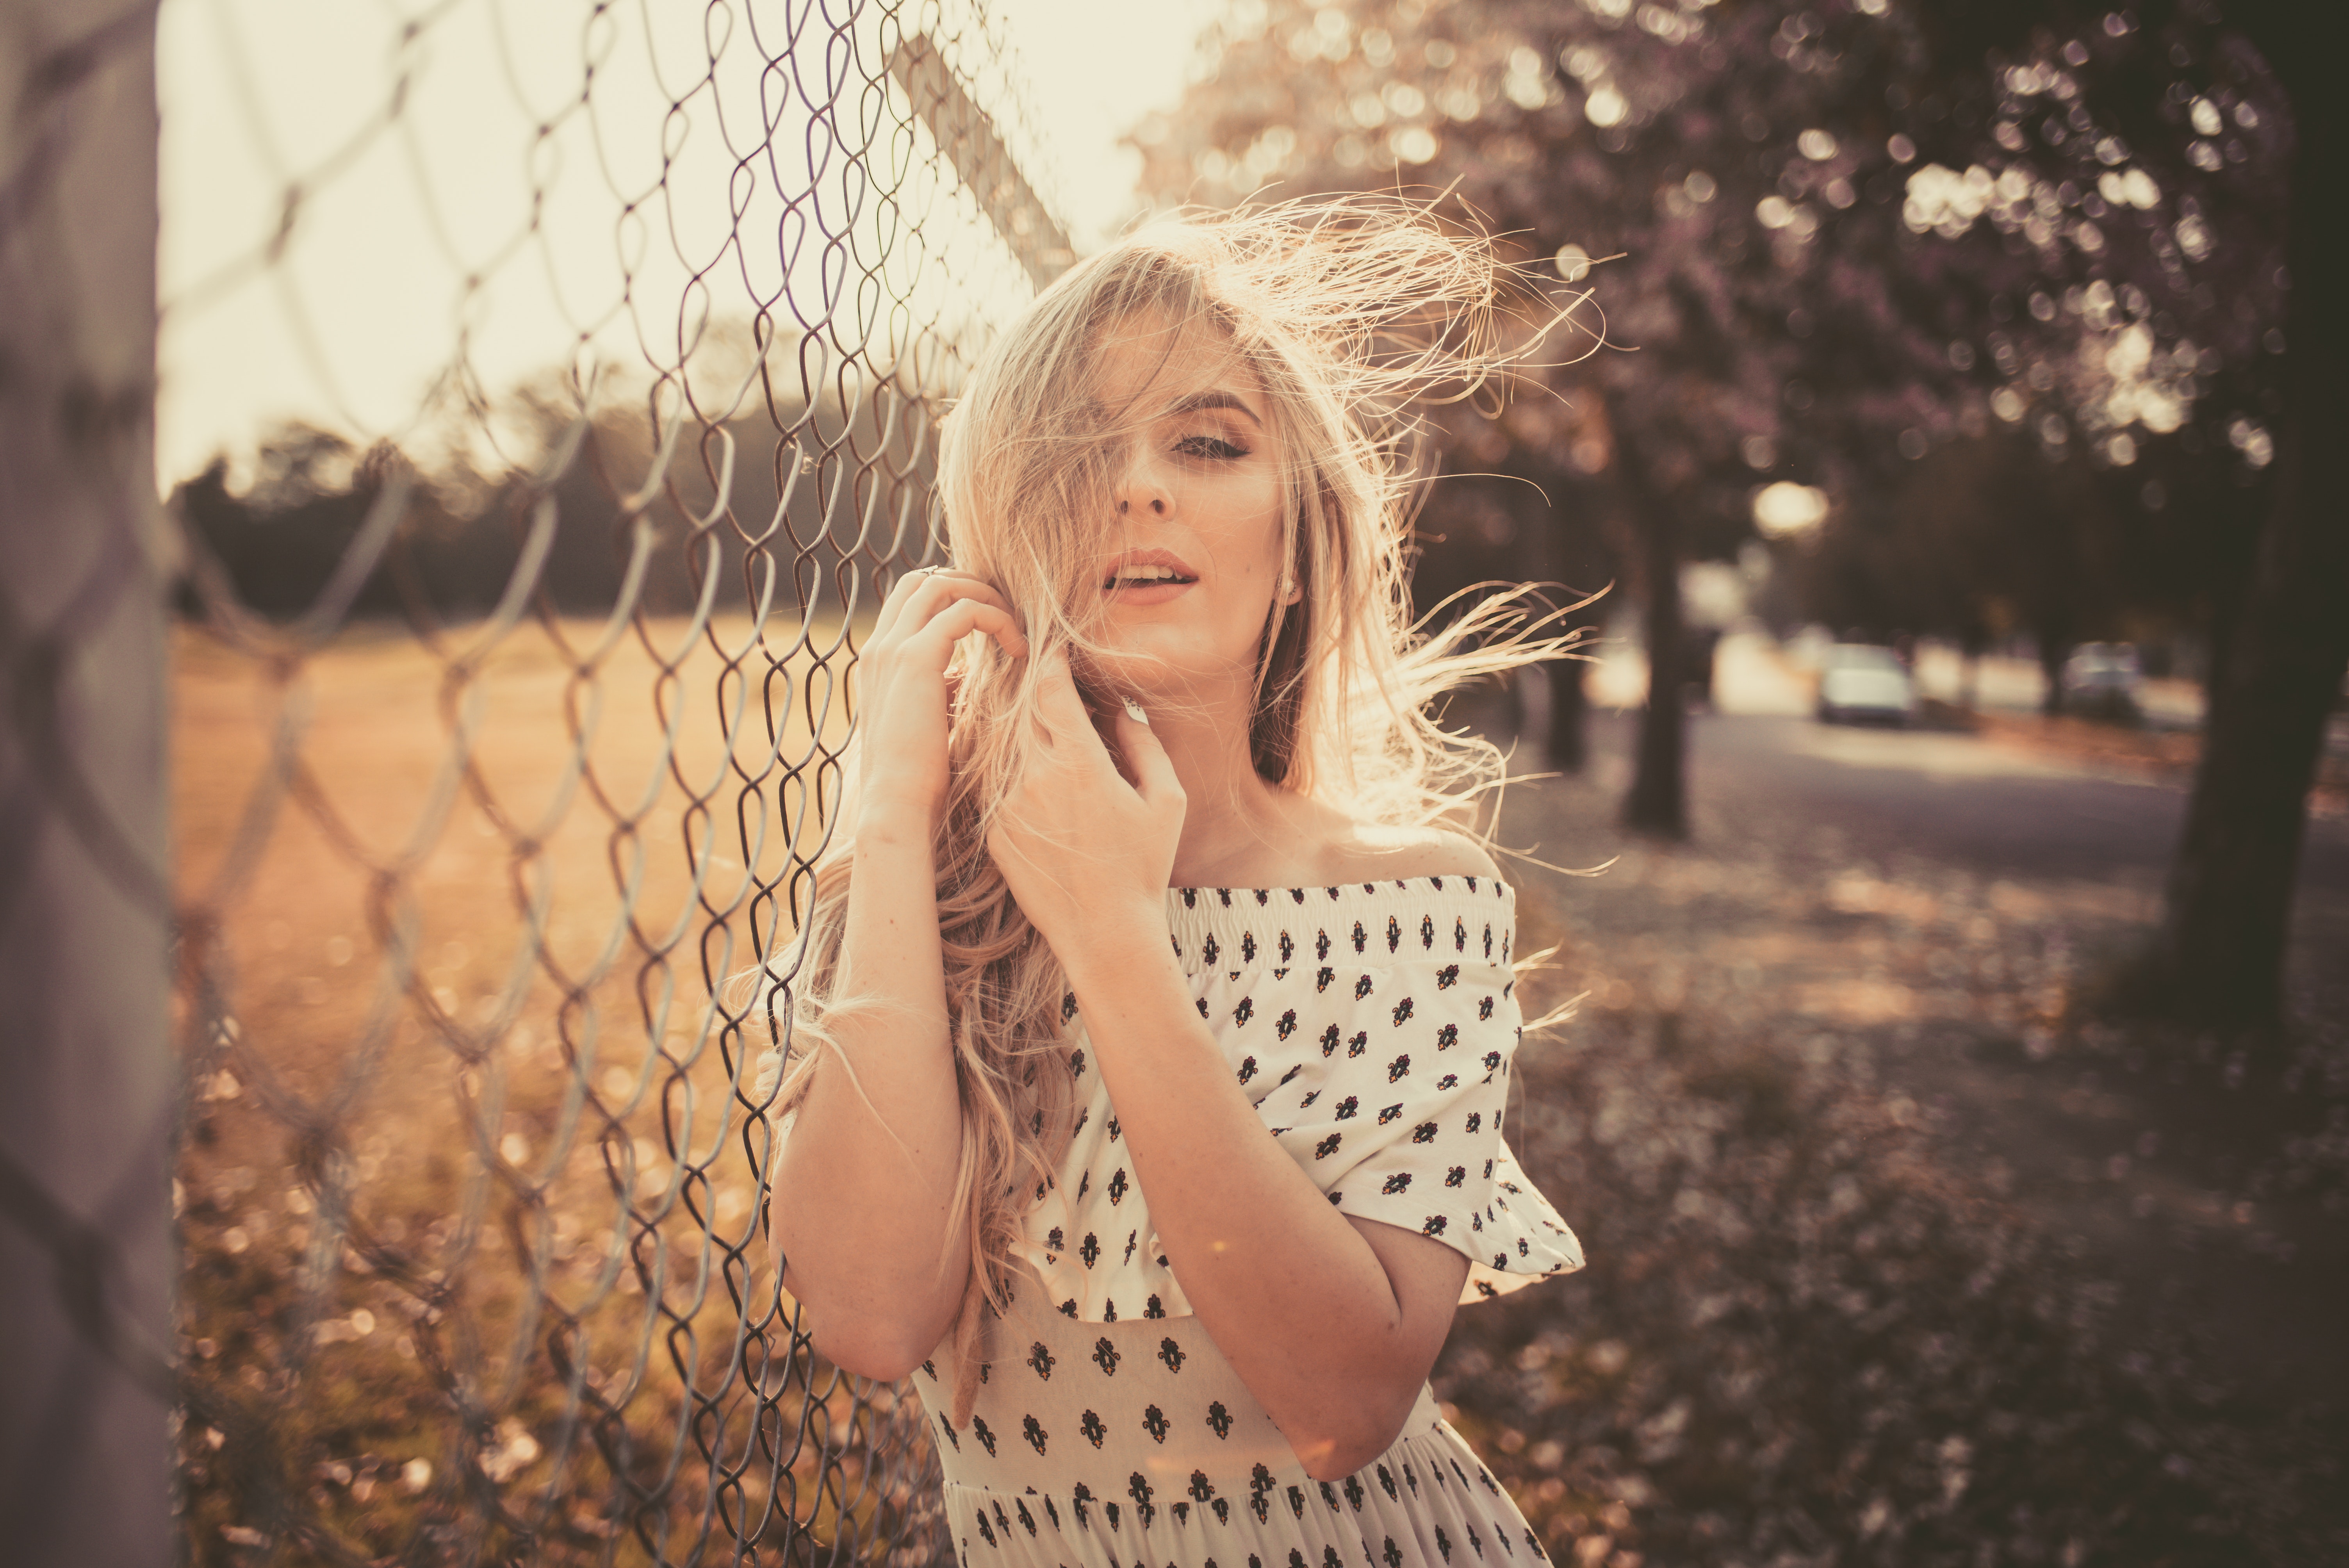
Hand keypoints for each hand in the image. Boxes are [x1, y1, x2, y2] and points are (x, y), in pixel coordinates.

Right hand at [854, 567, 1026, 829]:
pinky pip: (964, 612)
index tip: (991, 620)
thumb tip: (968, 674)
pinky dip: (997, 619)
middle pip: (922, 581)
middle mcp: (879, 647)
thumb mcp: (930, 719)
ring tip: (1017, 628)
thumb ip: (942, 688)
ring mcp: (893, 649)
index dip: (952, 597)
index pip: (910, 601)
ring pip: (941, 586)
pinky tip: (1019, 649)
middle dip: (969, 585)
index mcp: (878, 661)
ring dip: (986, 597)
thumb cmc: (919, 777)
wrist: (897, 805)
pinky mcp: (916, 659)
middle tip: (1007, 612)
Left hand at [985, 650, 1184, 970]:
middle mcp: (1035, 777)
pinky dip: (1003, 760)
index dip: (1051, 661)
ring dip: (1012, 719)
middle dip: (1028, 683)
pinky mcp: (993, 829)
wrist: (1104, 933)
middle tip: (1034, 666)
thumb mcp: (1166, 802)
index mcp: (1080, 763)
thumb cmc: (1142, 867)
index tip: (1054, 649)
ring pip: (1000, 739)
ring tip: (1026, 709)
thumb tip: (1120, 710)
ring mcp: (1007, 804)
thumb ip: (1144, 745)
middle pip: (1019, 706)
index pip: (1050, 688)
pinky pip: (992, 778)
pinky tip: (1020, 760)